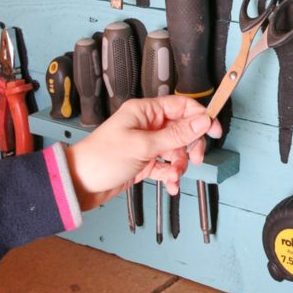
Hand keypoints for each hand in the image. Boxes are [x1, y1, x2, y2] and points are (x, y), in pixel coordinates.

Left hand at [64, 96, 221, 210]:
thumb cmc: (101, 158)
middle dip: (191, 145)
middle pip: (183, 130)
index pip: (181, 107)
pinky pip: (165, 166)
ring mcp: (146, 144)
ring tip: (174, 175)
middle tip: (196, 158)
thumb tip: (202, 121)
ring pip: (176, 150)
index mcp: (145, 112)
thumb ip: (176, 135)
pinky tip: (170, 185)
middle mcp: (147, 125)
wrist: (78, 184)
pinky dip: (170, 176)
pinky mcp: (144, 162)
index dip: (200, 116)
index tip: (214, 130)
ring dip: (180, 164)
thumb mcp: (143, 145)